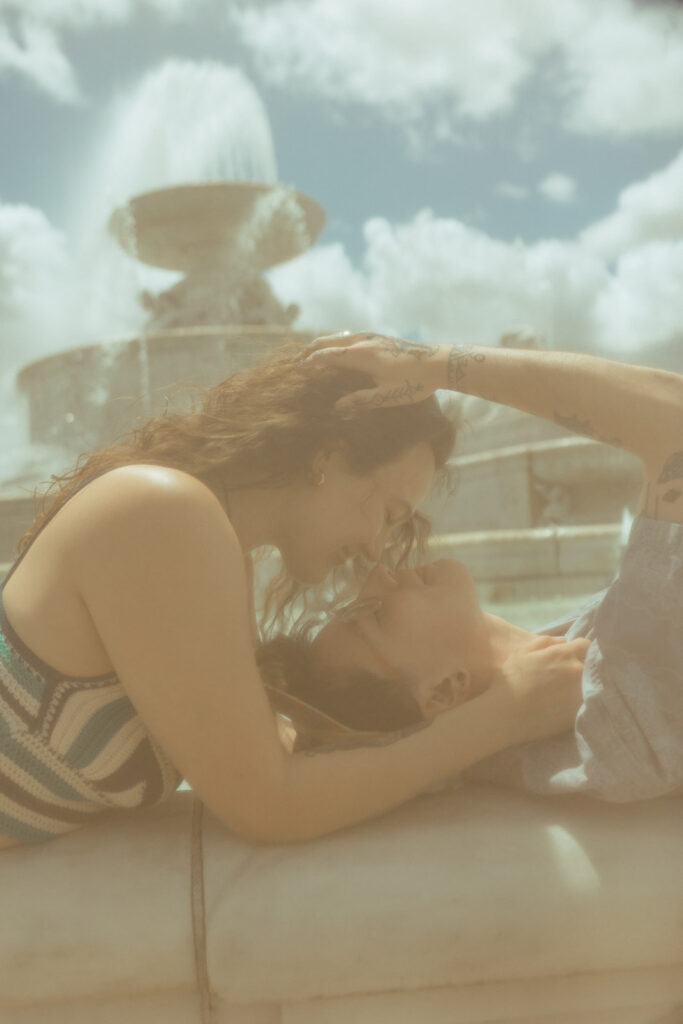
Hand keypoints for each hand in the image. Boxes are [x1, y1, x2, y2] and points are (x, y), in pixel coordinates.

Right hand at [306, 331, 444, 409]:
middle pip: (328, 341)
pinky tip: (339, 349)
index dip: (309, 363)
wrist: (440, 362)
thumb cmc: (415, 382)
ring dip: (323, 344)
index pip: (326, 356)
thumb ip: (360, 400)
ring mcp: (372, 336)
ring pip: (339, 336)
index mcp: (361, 355)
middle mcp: (363, 341)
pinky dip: (337, 341)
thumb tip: (336, 406)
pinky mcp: (380, 337)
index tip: (297, 371)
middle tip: (297, 361)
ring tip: (312, 354)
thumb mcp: (387, 396)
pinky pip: (350, 336)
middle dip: (311, 350)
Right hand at [485, 634, 589, 745]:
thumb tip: (563, 641)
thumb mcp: (522, 653)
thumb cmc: (510, 681)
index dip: (578, 649)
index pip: (586, 645)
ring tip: (564, 692)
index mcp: (564, 654)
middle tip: (565, 675)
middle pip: (590, 665)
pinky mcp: (580, 713)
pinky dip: (579, 702)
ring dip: (582, 685)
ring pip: (590, 685)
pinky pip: (586, 703)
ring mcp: (581, 693)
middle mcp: (577, 671)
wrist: (506, 715)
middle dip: (581, 666)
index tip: (571, 656)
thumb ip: (545, 642)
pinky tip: (563, 705)